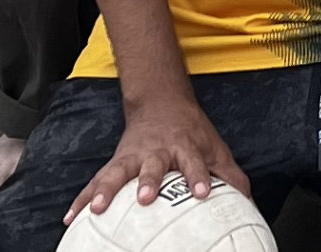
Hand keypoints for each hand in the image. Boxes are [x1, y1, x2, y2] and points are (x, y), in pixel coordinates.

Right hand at [62, 94, 252, 224]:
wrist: (161, 103)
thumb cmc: (191, 133)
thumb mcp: (215, 149)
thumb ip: (231, 177)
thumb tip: (248, 205)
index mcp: (185, 149)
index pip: (194, 164)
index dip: (198, 178)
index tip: (201, 193)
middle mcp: (158, 152)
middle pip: (153, 167)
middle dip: (148, 182)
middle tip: (145, 198)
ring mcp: (133, 157)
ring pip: (118, 172)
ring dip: (106, 189)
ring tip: (97, 208)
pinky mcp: (115, 163)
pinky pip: (96, 182)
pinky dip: (82, 199)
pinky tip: (71, 217)